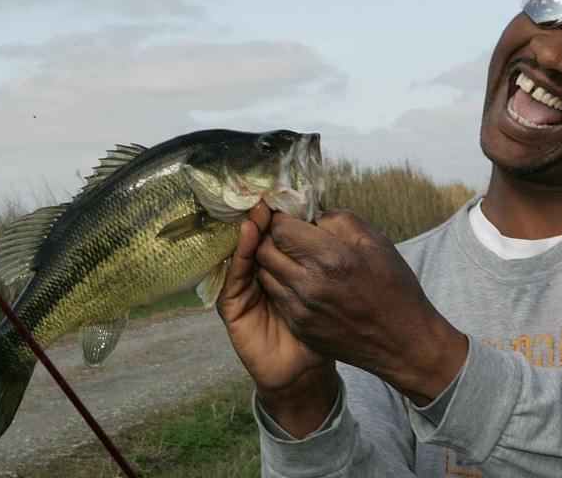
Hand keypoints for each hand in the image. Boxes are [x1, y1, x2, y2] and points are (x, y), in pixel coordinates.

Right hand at [216, 202, 337, 437]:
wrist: (305, 372)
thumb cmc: (324, 330)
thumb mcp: (329, 287)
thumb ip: (324, 256)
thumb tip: (321, 215)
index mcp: (285, 267)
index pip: (276, 232)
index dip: (279, 212)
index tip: (286, 189)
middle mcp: (260, 275)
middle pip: (256, 238)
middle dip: (261, 216)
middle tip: (267, 192)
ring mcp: (245, 290)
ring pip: (242, 252)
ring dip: (249, 230)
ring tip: (259, 207)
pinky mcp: (233, 308)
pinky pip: (232, 278)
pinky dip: (238, 256)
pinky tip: (248, 236)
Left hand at [255, 209, 468, 405]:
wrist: (404, 343)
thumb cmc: (395, 289)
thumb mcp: (377, 243)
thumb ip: (341, 221)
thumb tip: (313, 215)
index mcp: (332, 258)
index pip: (280, 229)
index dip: (280, 218)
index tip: (288, 215)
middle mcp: (311, 285)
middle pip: (264, 251)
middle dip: (271, 237)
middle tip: (286, 233)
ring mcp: (302, 310)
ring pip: (265, 274)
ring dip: (273, 261)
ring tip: (292, 256)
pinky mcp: (300, 328)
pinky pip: (276, 297)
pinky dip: (280, 284)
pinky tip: (300, 280)